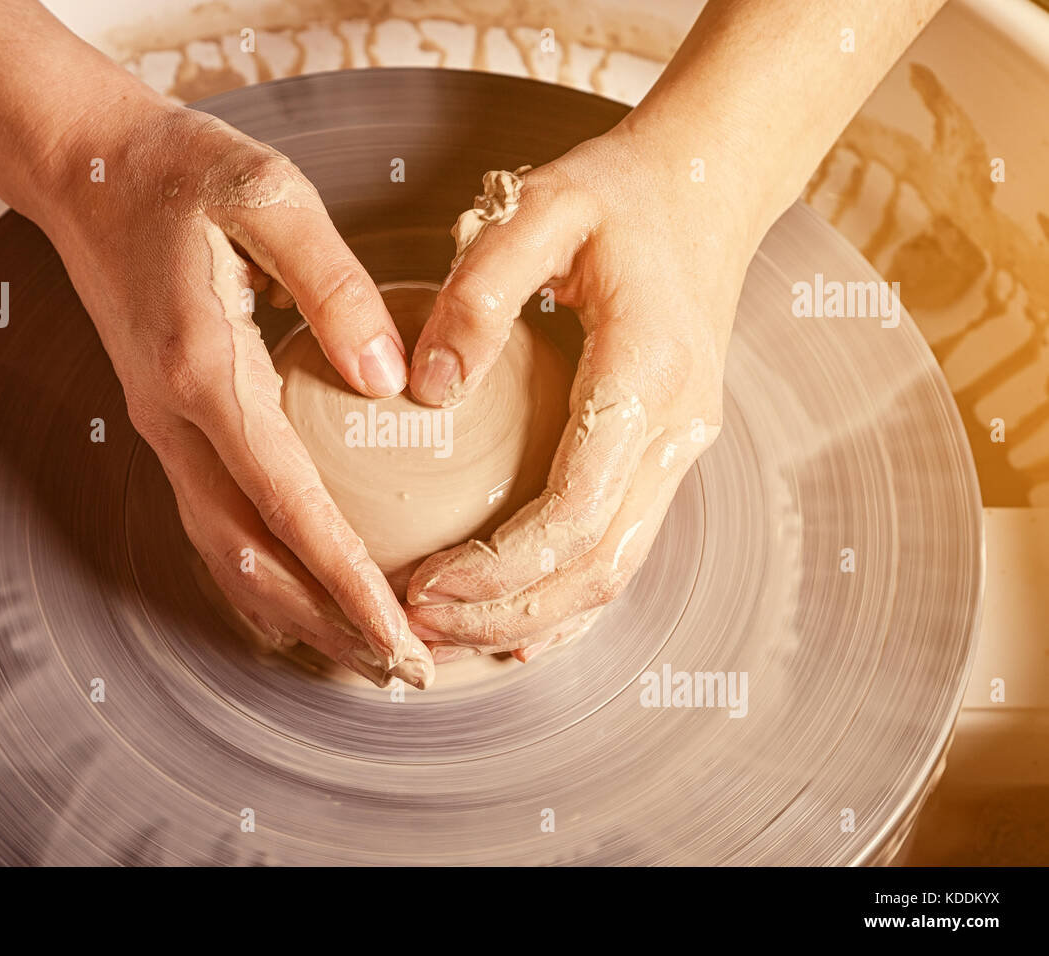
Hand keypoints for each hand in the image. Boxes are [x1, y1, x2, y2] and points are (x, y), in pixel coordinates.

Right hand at [37, 91, 432, 687]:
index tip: (403, 639)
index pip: (289, 506)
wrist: (87, 168)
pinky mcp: (166, 424)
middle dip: (329, 625)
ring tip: (364, 655)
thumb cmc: (182, 172)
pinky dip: (254, 578)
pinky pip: (209, 523)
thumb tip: (392, 385)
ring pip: (226, 553)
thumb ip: (334, 285)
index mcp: (205, 373)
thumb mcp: (269, 195)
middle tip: (404, 671)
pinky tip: (294, 607)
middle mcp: (174, 421)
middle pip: (252, 558)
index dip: (349, 582)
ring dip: (295, 613)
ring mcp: (162, 429)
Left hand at [405, 126, 757, 661]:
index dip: (499, 567)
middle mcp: (675, 427)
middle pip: (598, 566)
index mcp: (645, 372)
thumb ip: (480, 292)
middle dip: (506, 614)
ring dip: (534, 618)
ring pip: (614, 571)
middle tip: (419, 629)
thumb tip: (427, 388)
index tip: (423, 585)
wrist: (709, 187)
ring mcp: (679, 446)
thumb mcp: (541, 210)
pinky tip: (517, 625)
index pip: (576, 508)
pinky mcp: (665, 452)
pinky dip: (569, 596)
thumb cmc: (619, 195)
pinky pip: (621, 546)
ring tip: (449, 633)